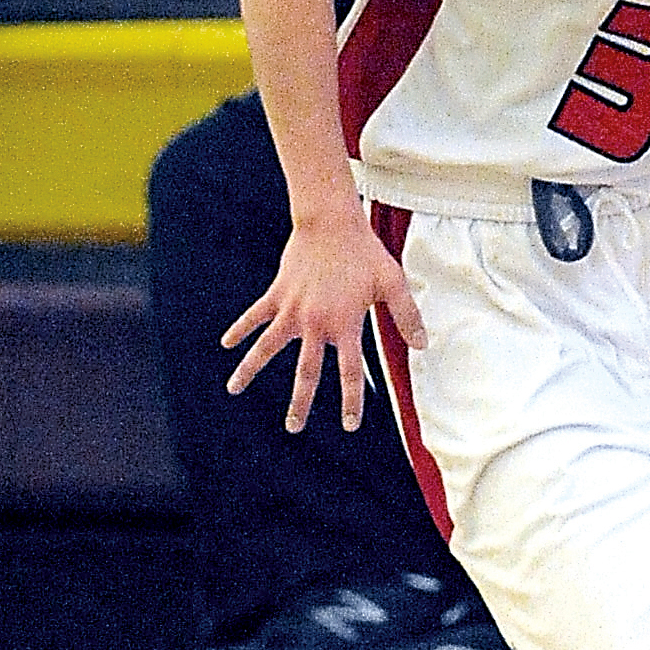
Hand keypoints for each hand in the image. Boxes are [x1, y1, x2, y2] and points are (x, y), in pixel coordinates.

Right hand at [222, 204, 427, 433]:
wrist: (331, 222)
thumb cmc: (365, 253)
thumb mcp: (392, 283)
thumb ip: (406, 316)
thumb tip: (422, 347)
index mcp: (345, 325)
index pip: (350, 372)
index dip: (351, 400)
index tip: (350, 424)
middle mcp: (315, 323)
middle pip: (306, 371)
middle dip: (300, 402)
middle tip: (293, 427)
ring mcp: (292, 309)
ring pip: (267, 347)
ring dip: (250, 369)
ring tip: (233, 389)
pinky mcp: (277, 294)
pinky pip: (254, 316)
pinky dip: (240, 329)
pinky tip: (227, 345)